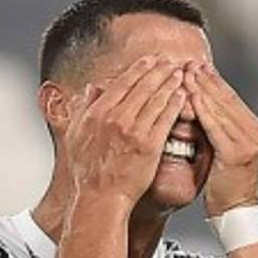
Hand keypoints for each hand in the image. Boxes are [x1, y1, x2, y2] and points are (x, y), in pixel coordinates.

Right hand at [64, 55, 187, 208]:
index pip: (123, 82)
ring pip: (156, 99)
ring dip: (170, 83)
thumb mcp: (75, 135)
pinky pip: (164, 120)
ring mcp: (134, 132)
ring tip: (180, 75)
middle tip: (170, 61)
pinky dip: (174, 105)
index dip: (140, 68)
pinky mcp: (149, 146)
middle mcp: (116, 119)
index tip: (150, 60)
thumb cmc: (87, 172)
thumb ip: (84, 108)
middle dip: (159, 70)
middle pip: (143, 86)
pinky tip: (182, 97)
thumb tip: (92, 89)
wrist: (99, 198)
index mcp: (98, 113)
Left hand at [185, 64, 257, 216]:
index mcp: (252, 130)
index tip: (196, 66)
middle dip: (206, 80)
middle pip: (226, 99)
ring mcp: (247, 143)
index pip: (230, 99)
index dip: (213, 81)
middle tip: (188, 62)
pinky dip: (202, 111)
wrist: (236, 214)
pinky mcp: (236, 154)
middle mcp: (254, 133)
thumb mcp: (224, 154)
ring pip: (221, 109)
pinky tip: (191, 98)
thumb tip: (202, 109)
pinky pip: (216, 127)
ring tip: (185, 74)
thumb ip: (218, 131)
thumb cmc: (226, 189)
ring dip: (201, 89)